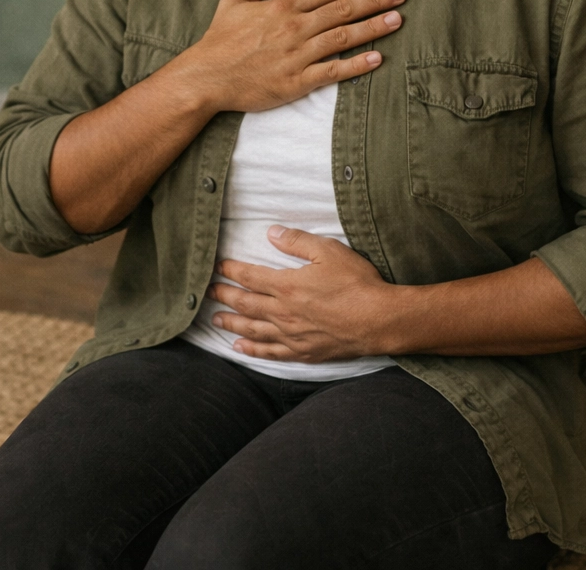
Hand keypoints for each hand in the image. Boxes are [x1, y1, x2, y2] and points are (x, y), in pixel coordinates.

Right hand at [170, 0, 405, 113]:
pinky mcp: (297, 82)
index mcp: (282, 7)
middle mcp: (294, 28)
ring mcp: (298, 55)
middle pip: (343, 10)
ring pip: (344, 37)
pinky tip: (377, 58)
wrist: (206, 78)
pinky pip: (333, 71)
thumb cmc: (218, 41)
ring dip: (374, 28)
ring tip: (397, 20)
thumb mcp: (233, 3)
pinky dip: (356, 65)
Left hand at [208, 226, 396, 361]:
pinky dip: (252, 349)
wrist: (379, 320)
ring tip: (216, 319)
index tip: (217, 267)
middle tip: (206, 293)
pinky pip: (270, 352)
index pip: (249, 276)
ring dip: (232, 323)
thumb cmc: (357, 284)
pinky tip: (240, 347)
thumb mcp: (328, 251)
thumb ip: (297, 242)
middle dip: (223, 296)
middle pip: (244, 303)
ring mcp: (291, 335)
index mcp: (286, 285)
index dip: (230, 270)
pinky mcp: (303, 352)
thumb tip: (271, 233)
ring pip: (252, 329)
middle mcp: (283, 312)